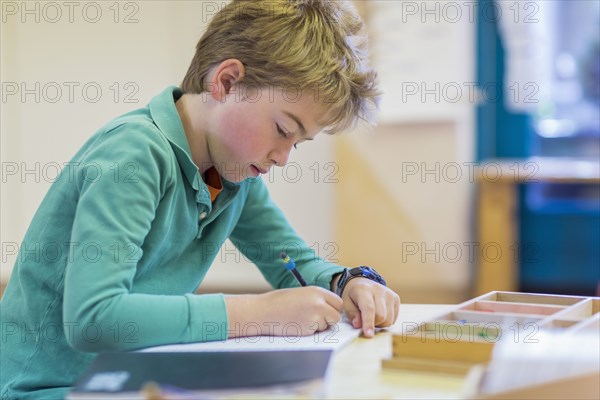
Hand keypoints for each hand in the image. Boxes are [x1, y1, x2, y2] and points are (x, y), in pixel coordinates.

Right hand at [225, 286, 342, 337]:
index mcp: (317, 291)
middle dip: (329, 320)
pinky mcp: (309, 328)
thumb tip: (330, 310)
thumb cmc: (279, 303)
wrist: (263, 311)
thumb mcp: (301, 294)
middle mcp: (319, 302)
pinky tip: (296, 326)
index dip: (332, 309)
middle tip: (315, 320)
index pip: (338, 303)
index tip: (325, 313)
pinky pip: (316, 333)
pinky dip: (309, 332)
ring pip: (327, 326)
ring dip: (317, 327)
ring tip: (300, 320)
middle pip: (336, 316)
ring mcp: (315, 316)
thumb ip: (317, 300)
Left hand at [340, 278, 399, 337]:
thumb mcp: (345, 303)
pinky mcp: (396, 298)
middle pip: (381, 316)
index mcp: (364, 289)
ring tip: (372, 317)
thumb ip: (351, 314)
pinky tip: (379, 314)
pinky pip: (394, 318)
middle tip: (365, 321)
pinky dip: (386, 321)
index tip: (368, 334)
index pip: (369, 308)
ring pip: (389, 319)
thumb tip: (358, 325)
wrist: (362, 283)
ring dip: (380, 324)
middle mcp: (379, 290)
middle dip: (373, 324)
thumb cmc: (353, 295)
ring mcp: (389, 294)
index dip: (369, 323)